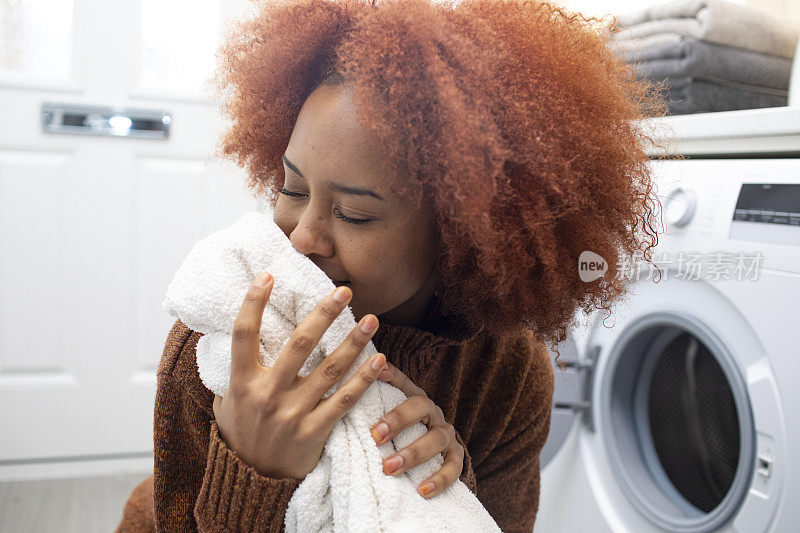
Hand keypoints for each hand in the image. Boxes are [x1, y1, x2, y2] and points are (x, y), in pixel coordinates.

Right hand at [212, 272, 387, 479]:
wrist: (249, 481)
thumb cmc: (240, 431)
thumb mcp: (225, 399)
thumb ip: (232, 367)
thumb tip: (234, 330)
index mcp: (241, 382)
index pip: (244, 334)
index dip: (253, 303)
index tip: (268, 275)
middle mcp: (267, 394)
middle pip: (298, 345)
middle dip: (323, 315)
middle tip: (344, 291)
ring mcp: (292, 414)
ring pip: (328, 370)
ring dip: (353, 342)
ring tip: (370, 319)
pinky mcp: (314, 432)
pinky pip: (344, 401)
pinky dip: (363, 381)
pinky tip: (380, 362)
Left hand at [370, 362, 463, 498]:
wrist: (431, 451)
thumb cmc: (398, 430)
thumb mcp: (386, 412)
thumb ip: (375, 395)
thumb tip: (361, 371)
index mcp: (414, 397)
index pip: (404, 383)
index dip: (391, 378)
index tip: (373, 378)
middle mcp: (433, 412)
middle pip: (421, 407)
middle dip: (398, 420)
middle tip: (374, 436)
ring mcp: (446, 434)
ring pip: (436, 439)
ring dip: (412, 454)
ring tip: (388, 468)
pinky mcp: (456, 456)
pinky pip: (454, 467)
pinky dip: (439, 479)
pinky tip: (422, 491)